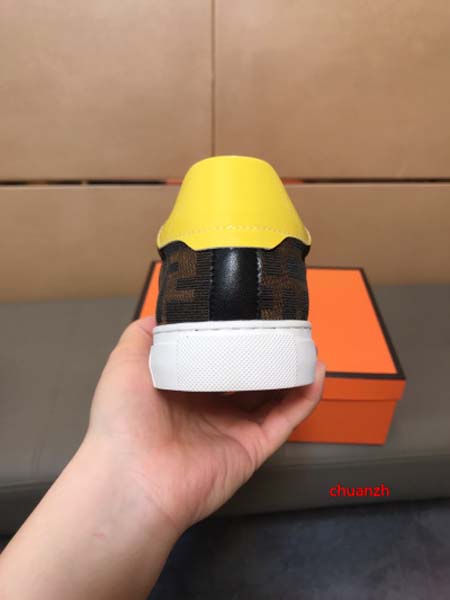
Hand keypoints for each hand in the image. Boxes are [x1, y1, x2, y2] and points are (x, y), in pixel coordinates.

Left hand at [89, 316, 325, 534]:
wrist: (133, 477)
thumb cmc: (126, 416)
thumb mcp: (126, 362)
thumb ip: (145, 335)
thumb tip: (166, 312)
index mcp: (184, 387)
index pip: (216, 358)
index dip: (233, 338)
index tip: (250, 312)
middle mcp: (212, 406)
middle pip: (249, 375)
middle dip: (266, 352)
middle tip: (285, 325)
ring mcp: (235, 428)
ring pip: (273, 395)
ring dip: (292, 370)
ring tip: (306, 342)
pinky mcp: (254, 447)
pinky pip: (286, 418)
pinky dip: (306, 396)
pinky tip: (316, 370)